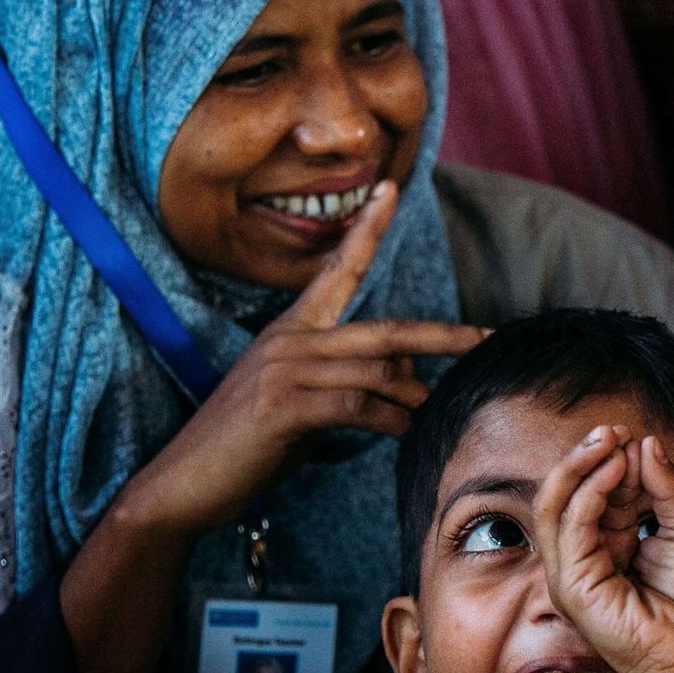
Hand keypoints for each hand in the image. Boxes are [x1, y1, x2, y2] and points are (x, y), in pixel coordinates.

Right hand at [116, 181, 486, 536]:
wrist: (183, 484)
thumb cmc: (247, 446)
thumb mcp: (303, 402)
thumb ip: (350, 383)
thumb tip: (409, 381)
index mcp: (292, 330)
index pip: (337, 269)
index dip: (366, 228)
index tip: (390, 188)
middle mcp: (289, 341)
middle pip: (386, 331)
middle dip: (445, 335)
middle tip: (490, 338)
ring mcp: (285, 371)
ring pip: (379, 373)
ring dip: (419, 400)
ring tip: (443, 417)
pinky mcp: (284, 406)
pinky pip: (359, 408)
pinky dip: (393, 423)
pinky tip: (410, 436)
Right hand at [529, 430, 673, 672]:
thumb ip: (667, 487)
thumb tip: (646, 443)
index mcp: (612, 543)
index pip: (600, 492)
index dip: (616, 461)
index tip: (636, 437)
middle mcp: (587, 556)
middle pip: (573, 493)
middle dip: (590, 456)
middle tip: (614, 430)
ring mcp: (573, 572)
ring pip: (556, 504)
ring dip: (580, 465)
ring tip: (609, 439)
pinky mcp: (571, 585)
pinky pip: (570, 526)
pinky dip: (590, 490)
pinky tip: (615, 468)